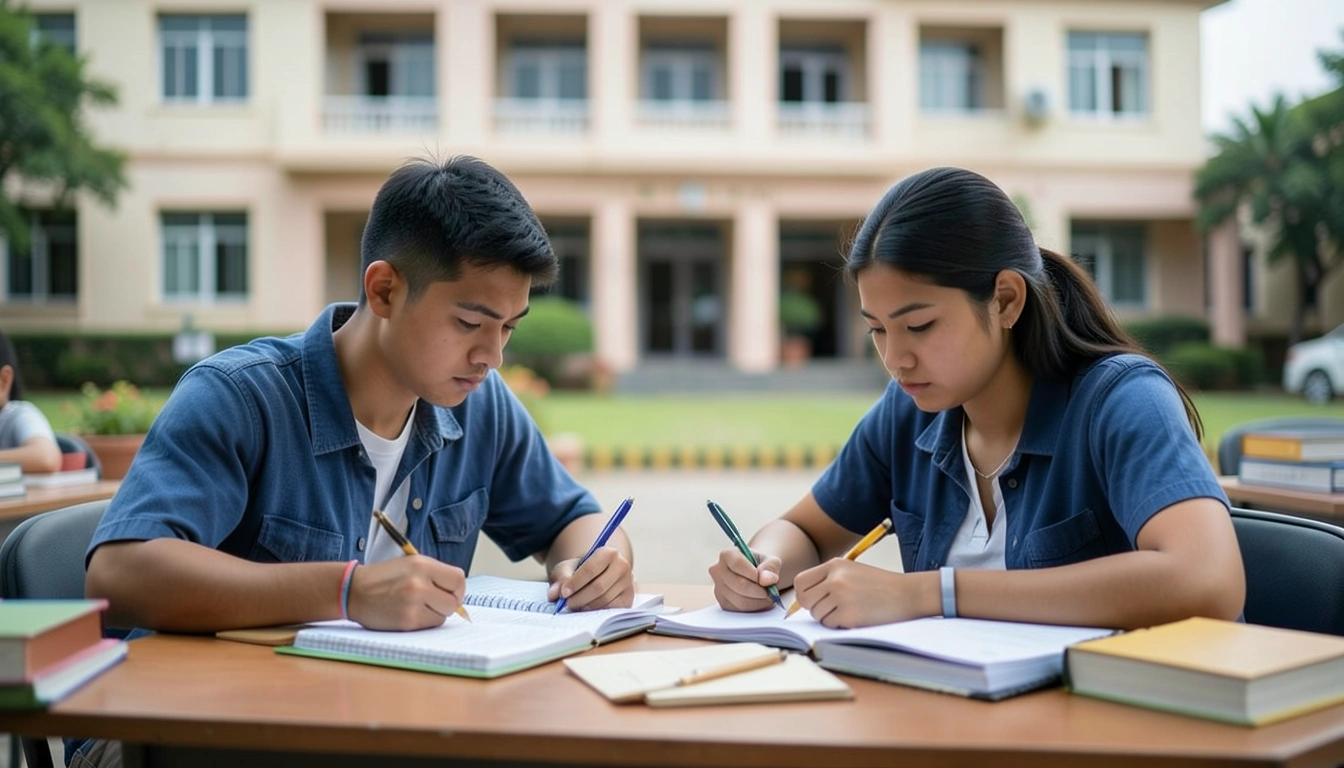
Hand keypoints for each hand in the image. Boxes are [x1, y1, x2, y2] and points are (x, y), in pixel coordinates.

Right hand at [346, 556, 466, 630]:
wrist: (354, 591)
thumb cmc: (384, 578)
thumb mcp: (411, 565)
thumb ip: (436, 575)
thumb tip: (459, 593)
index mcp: (422, 565)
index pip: (459, 579)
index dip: (458, 588)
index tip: (452, 592)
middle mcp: (420, 583)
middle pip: (454, 600)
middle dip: (448, 603)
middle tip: (434, 601)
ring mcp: (413, 604)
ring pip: (444, 615)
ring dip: (435, 613)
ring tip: (418, 605)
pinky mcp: (407, 621)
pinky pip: (430, 625)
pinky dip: (425, 622)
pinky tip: (410, 613)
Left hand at [546, 547, 633, 609]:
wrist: (596, 575)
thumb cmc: (580, 571)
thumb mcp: (567, 568)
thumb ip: (560, 578)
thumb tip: (554, 594)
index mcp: (608, 553)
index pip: (591, 569)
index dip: (576, 583)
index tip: (563, 593)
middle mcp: (622, 566)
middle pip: (599, 587)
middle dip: (579, 597)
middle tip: (566, 604)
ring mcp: (628, 583)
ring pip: (605, 600)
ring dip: (586, 606)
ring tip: (575, 605)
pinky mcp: (629, 598)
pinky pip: (611, 609)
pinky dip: (597, 611)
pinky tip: (587, 608)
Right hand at [710, 546, 781, 611]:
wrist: (756, 577)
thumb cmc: (762, 567)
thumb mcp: (771, 561)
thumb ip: (771, 567)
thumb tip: (767, 580)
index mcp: (727, 555)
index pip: (737, 564)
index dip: (754, 574)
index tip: (766, 580)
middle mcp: (718, 570)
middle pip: (739, 584)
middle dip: (759, 591)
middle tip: (771, 592)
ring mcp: (718, 588)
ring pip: (741, 600)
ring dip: (759, 601)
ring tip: (768, 596)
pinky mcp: (723, 603)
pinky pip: (740, 610)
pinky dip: (754, 608)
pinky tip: (760, 601)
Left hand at [791, 559, 916, 627]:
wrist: (907, 593)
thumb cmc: (879, 585)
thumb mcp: (852, 571)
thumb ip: (828, 579)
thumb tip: (803, 598)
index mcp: (834, 565)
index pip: (801, 581)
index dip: (803, 593)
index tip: (812, 599)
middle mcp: (835, 579)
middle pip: (805, 600)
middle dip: (813, 608)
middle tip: (829, 609)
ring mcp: (841, 596)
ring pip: (817, 615)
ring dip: (828, 618)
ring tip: (848, 610)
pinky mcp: (849, 614)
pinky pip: (830, 624)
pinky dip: (839, 625)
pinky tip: (855, 617)